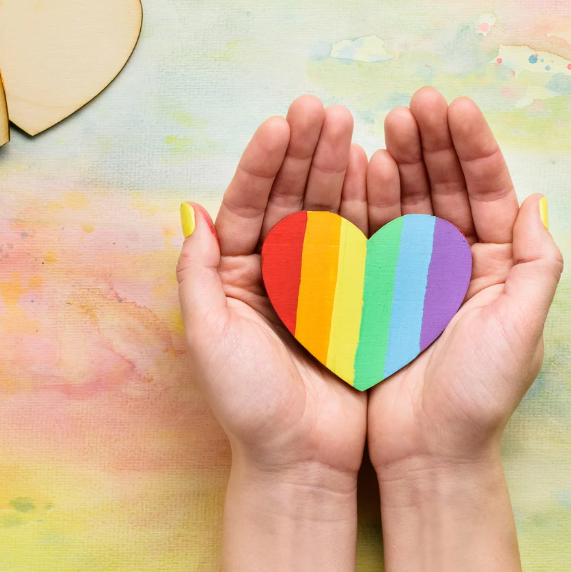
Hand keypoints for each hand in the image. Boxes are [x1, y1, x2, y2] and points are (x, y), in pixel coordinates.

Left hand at [177, 96, 369, 490]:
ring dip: (336, 167)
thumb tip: (192, 213)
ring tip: (350, 124)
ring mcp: (315, 283)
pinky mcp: (354, 299)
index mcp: (233, 275)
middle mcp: (273, 271)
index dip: (263, 163)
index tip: (283, 124)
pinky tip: (378, 169)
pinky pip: (360, 242)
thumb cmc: (249, 407)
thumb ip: (197, 277)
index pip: (247, 204)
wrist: (302, 462)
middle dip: (304, 151)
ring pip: (325, 210)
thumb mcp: (210, 340)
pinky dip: (368, 206)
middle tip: (323, 108)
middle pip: (288, 197)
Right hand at [365, 87, 561, 478]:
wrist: (426, 454)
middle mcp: (462, 263)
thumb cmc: (479, 398)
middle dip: (433, 143)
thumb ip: (538, 265)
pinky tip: (358, 167)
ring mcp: (419, 275)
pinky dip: (367, 200)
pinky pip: (374, 234)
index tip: (454, 107)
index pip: (491, 192)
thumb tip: (538, 201)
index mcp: (503, 267)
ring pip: (410, 203)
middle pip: (448, 188)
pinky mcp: (380, 291)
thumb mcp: (522, 331)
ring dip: (399, 162)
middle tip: (412, 104)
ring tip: (383, 124)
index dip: (473, 148)